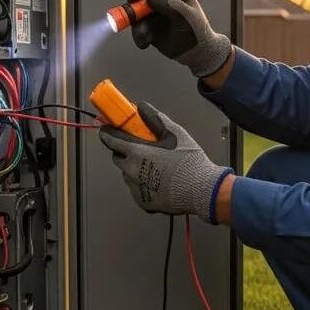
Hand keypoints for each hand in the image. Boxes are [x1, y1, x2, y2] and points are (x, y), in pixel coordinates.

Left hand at [99, 102, 232, 221]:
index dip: (108, 132)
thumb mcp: (175, 133)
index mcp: (136, 152)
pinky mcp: (143, 201)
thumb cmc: (189, 163)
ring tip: (157, 167)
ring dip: (135, 169)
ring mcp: (136, 188)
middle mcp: (131, 171)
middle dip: (125, 151)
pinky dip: (144, 184)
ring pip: (128, 174)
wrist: (202, 191)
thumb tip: (143, 108)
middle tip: (142, 148)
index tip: (107, 129)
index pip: (111, 140)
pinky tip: (161, 181)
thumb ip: (155, 119)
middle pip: (118, 157)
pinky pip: (137, 189)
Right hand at [126, 0, 231, 77]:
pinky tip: (144, 44)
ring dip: (137, 26)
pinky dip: (138, 36)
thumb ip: (169, 5)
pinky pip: (139, 30)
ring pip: (138, 16)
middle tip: (129, 18)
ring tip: (144, 38)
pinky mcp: (151, 30)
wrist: (198, 54)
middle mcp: (164, 1)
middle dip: (134, 9)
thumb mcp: (185, 17)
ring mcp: (156, 15)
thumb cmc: (196, 32)